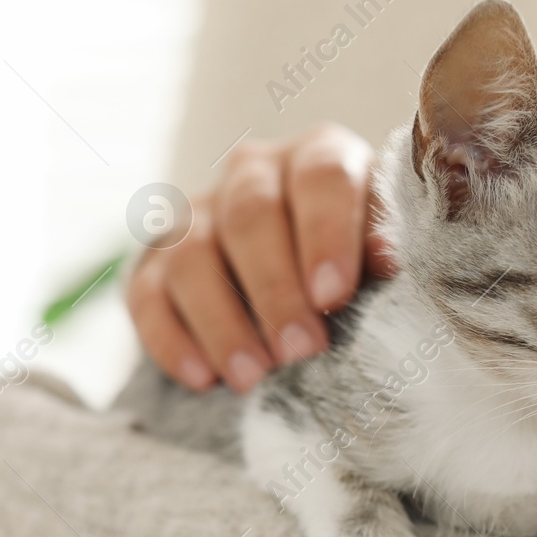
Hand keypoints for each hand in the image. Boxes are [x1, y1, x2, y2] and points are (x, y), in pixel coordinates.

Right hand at [126, 124, 393, 393]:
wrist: (311, 290)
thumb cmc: (364, 270)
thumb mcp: (388, 254)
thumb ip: (389, 250)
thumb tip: (386, 261)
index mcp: (321, 157)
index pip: (321, 176)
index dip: (326, 233)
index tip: (334, 296)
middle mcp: (254, 174)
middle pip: (250, 215)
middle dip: (274, 288)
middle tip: (301, 350)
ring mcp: (199, 216)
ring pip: (192, 255)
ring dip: (222, 321)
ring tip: (254, 377)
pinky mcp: (157, 263)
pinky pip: (147, 295)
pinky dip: (172, 339)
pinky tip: (203, 379)